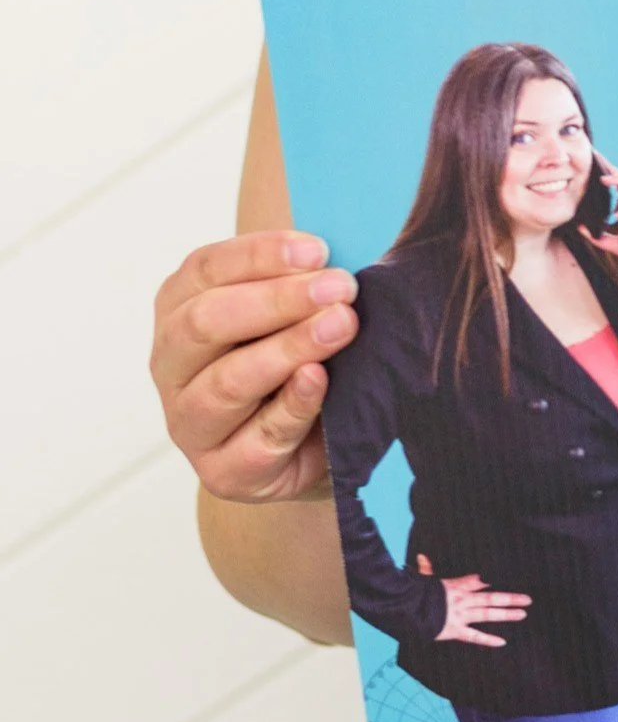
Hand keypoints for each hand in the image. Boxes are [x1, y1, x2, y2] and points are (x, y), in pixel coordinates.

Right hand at [152, 231, 357, 501]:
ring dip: (289, 348)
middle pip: (206, 322)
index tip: (319, 250)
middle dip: (278, 300)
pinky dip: (292, 405)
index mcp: (180, 308)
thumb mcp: (296, 313)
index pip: (205, 269)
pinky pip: (256, 438)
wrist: (314, 446)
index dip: (261, 255)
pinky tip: (320, 379)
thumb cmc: (300, 359)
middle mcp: (171, 364)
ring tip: (342, 326)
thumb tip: (339, 257)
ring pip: (225, 381)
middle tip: (340, 287)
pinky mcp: (221, 471)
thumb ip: (305, 282)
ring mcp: (188, 422)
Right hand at [416, 554, 531, 646]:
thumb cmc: (414, 593)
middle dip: (510, 598)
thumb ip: (427, 568)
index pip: (479, 582)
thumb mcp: (424, 579)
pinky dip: (487, 640)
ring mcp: (460, 615)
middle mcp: (463, 600)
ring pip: (487, 614)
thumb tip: (422, 556)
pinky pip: (473, 636)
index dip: (494, 581)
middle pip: (490, 597)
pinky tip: (501, 642)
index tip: (509, 579)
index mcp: (456, 586)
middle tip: (528, 600)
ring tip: (522, 614)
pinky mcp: (454, 630)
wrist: (405, 608)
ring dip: (505, 614)